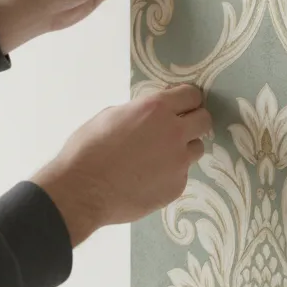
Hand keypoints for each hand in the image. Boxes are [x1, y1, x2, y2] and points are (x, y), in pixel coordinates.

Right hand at [32, 85, 210, 245]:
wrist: (82, 191)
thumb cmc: (88, 148)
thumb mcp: (113, 115)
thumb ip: (141, 112)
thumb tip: (152, 115)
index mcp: (157, 108)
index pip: (192, 95)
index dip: (186, 100)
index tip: (180, 106)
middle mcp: (175, 132)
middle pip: (204, 120)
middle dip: (194, 121)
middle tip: (178, 128)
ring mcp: (178, 162)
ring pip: (196, 148)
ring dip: (184, 148)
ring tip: (160, 157)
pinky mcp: (176, 187)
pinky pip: (182, 174)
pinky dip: (170, 174)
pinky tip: (148, 178)